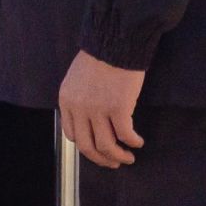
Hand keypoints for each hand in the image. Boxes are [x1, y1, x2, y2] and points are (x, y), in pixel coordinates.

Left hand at [58, 51, 144, 168]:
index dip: (86, 147)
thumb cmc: (100, 56)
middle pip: (87, 146)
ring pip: (107, 146)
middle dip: (101, 160)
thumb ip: (79, 99)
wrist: (115, 41)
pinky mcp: (119, 109)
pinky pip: (125, 135)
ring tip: (128, 158)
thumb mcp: (77, 78)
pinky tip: (138, 142)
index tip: (98, 150)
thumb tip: (89, 121)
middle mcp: (79, 108)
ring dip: (119, 157)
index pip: (72, 135)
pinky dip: (133, 142)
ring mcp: (98, 110)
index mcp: (67, 101)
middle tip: (114, 163)